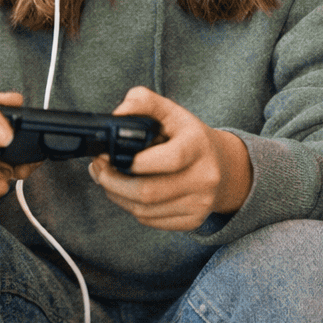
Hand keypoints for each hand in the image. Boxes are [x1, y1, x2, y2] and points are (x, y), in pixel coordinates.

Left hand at [88, 85, 251, 231]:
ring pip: (144, 211)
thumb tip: (117, 115)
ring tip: (107, 179)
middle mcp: (204, 177)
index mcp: (199, 145)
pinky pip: (151, 221)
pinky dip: (132, 208)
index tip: (110, 155)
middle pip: (148, 192)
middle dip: (112, 182)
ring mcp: (200, 203)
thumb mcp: (171, 111)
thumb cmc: (189, 136)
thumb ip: (142, 101)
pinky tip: (126, 193)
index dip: (135, 162)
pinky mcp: (193, 220)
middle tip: (98, 169)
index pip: (169, 159)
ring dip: (117, 196)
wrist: (225, 166)